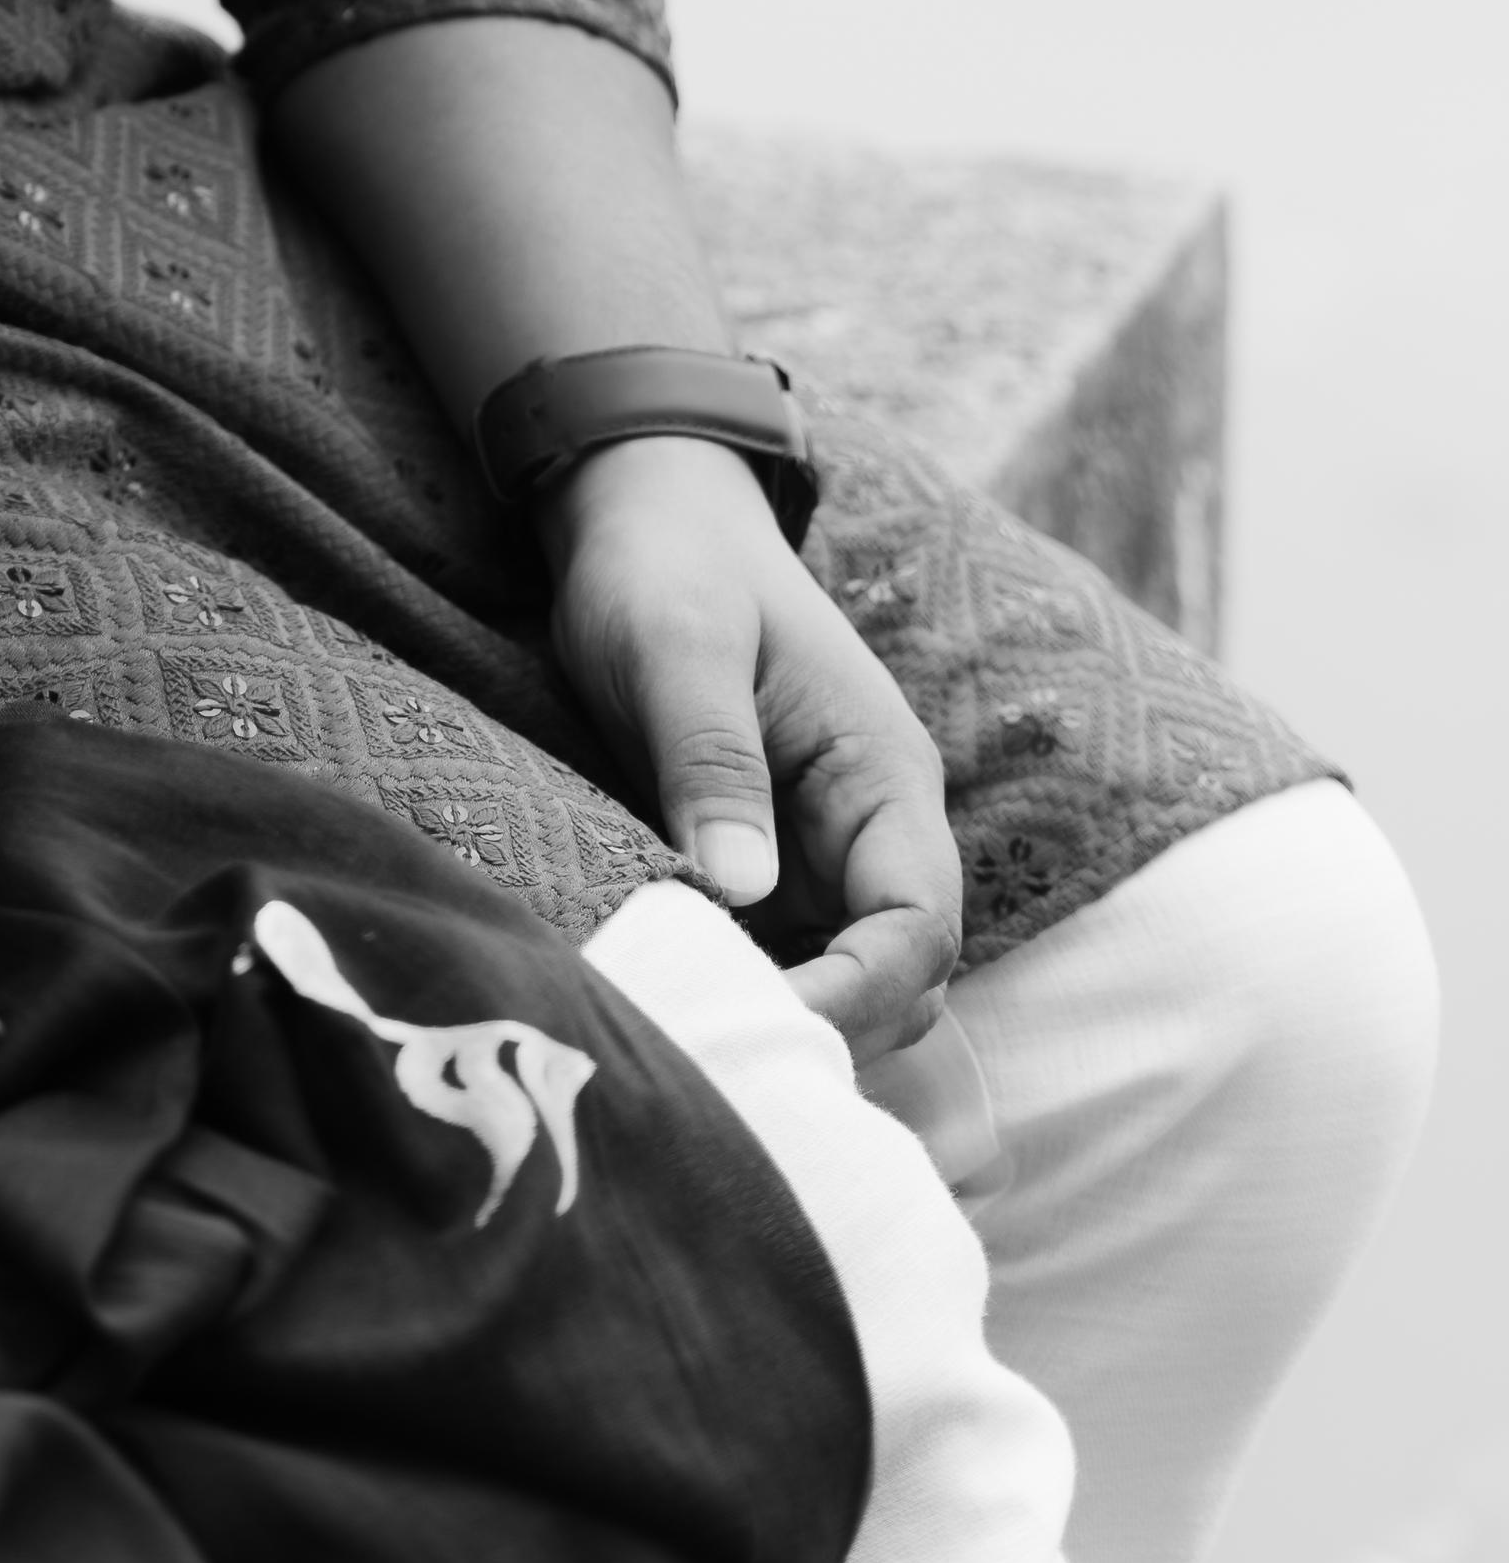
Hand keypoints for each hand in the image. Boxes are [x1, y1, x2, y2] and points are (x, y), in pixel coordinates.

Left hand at [544, 437, 962, 1059]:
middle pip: (895, 981)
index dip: (857, 994)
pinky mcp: (766, 865)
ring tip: (684, 1037)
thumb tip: (740, 892)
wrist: (644, 515)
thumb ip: (712, 761)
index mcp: (882, 778)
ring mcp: (820, 854)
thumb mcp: (678, 648)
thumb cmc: (666, 566)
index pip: (918, 927)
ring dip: (779, 1018)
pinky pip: (779, 956)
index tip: (764, 1023)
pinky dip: (740, 988)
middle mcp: (870, 831)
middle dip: (824, 1029)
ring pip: (840, 983)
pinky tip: (670, 1001)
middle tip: (709, 1048)